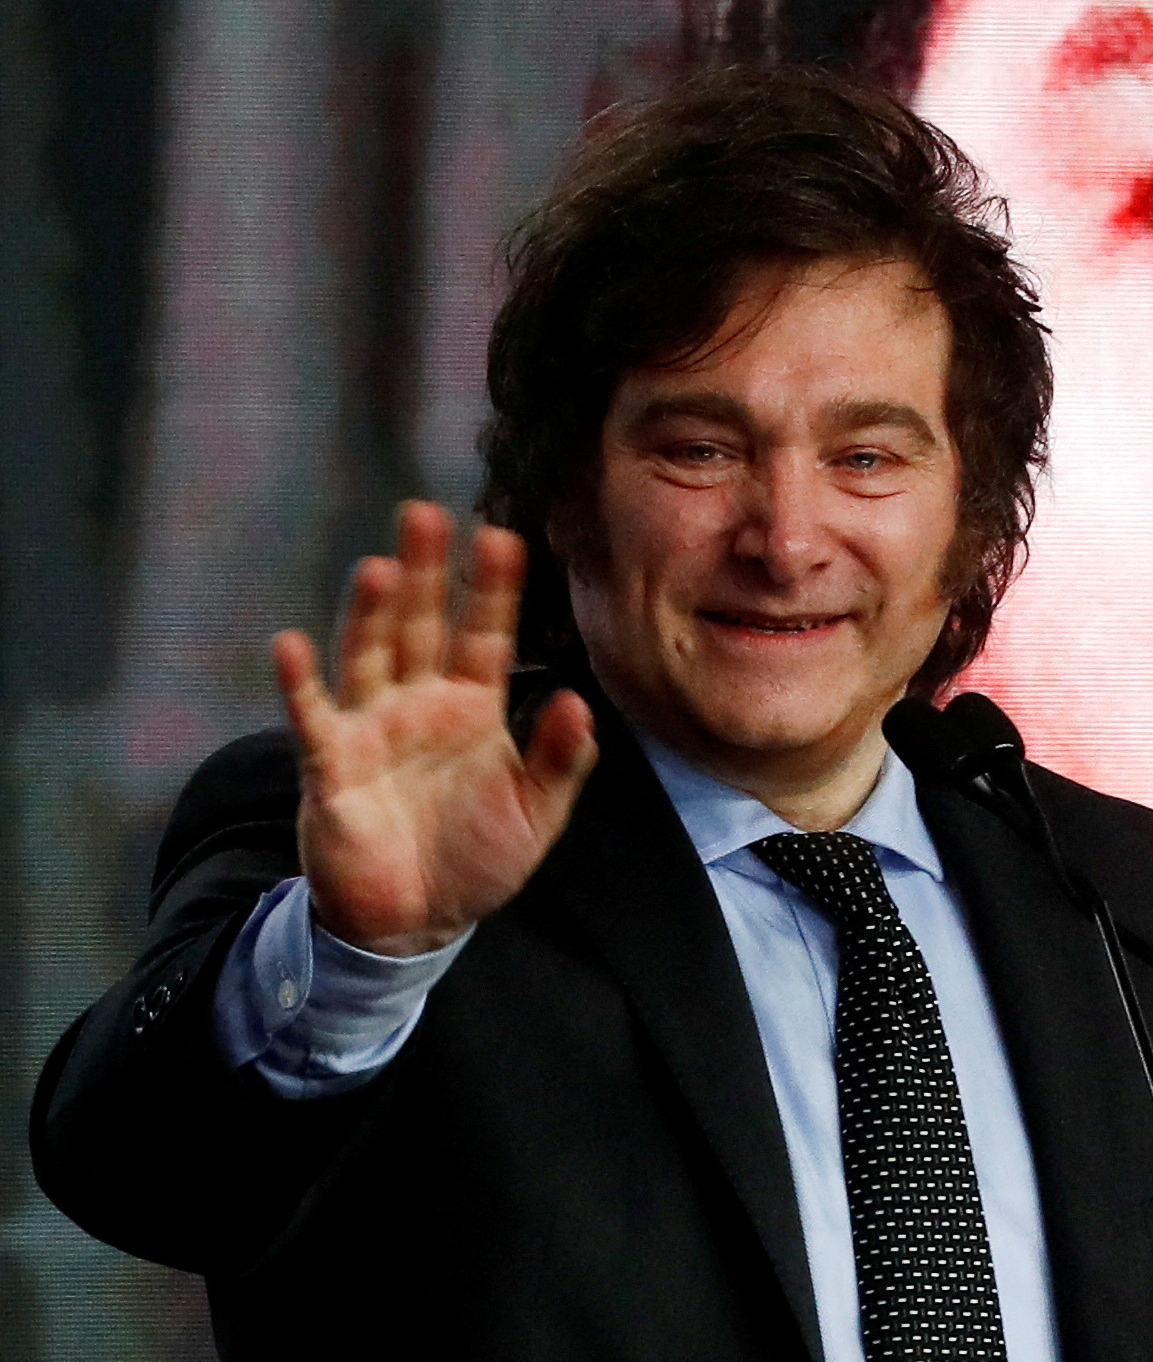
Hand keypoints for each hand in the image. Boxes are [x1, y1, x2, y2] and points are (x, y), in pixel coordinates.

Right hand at [274, 502, 598, 956]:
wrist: (417, 922)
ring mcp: (372, 727)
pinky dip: (299, 684)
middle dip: (425, 572)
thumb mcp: (537, 812)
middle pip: (422, 625)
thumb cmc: (478, 858)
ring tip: (379, 567)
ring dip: (371, 614)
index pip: (487, 634)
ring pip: (370, 655)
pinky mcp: (329, 765)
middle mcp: (420, 702)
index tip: (502, 536)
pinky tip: (290, 643)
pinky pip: (312, 717)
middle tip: (425, 513)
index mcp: (475, 706)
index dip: (493, 589)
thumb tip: (580, 701)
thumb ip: (561, 759)